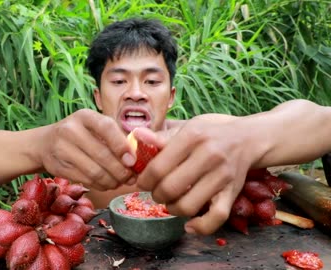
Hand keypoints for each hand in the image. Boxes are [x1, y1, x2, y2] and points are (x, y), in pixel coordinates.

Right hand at [41, 109, 135, 190]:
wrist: (44, 143)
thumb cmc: (79, 134)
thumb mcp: (93, 127)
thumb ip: (114, 137)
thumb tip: (137, 160)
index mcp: (84, 116)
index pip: (106, 127)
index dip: (122, 146)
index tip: (133, 161)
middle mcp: (71, 130)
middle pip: (102, 154)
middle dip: (121, 170)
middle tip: (131, 178)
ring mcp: (62, 148)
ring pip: (95, 171)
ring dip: (112, 181)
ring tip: (120, 182)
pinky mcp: (58, 166)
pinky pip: (86, 180)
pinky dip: (100, 185)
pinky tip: (107, 184)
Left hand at [136, 114, 257, 234]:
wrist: (249, 138)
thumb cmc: (211, 132)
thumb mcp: (187, 127)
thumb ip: (161, 136)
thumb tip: (136, 136)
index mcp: (192, 137)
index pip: (157, 167)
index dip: (144, 180)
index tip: (142, 182)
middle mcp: (208, 155)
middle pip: (170, 188)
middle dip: (156, 195)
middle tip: (155, 192)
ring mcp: (222, 175)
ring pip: (188, 205)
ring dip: (172, 209)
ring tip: (169, 203)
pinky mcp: (233, 192)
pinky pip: (216, 217)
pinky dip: (200, 227)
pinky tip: (188, 225)